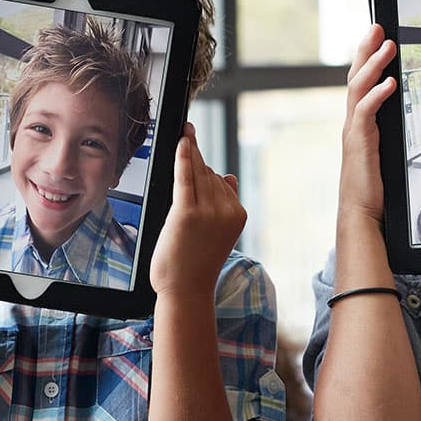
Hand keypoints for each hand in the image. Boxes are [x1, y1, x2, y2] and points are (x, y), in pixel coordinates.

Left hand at [150, 123, 245, 297]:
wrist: (185, 291)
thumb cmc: (196, 263)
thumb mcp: (220, 233)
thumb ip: (225, 204)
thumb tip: (228, 175)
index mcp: (238, 215)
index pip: (221, 182)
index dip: (205, 168)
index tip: (196, 140)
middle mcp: (226, 211)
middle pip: (210, 174)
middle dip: (197, 157)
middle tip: (188, 129)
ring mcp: (208, 212)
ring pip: (199, 174)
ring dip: (190, 157)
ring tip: (184, 136)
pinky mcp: (186, 213)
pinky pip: (186, 178)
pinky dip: (184, 157)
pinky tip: (182, 142)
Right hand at [339, 24, 397, 222]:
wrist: (360, 212)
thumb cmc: (373, 188)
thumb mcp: (382, 152)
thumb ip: (387, 133)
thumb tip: (400, 119)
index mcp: (359, 124)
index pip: (361, 83)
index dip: (368, 59)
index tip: (378, 38)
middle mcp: (352, 123)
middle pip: (355, 77)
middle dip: (365, 50)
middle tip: (376, 28)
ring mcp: (353, 131)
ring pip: (358, 88)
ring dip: (373, 65)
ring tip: (386, 46)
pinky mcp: (358, 142)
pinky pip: (365, 112)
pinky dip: (376, 94)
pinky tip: (388, 82)